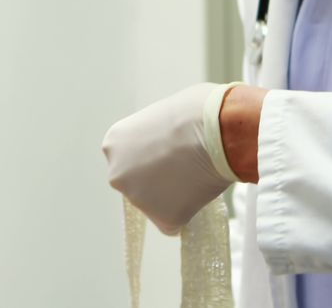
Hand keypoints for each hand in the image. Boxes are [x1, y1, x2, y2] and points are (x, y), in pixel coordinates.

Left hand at [102, 83, 239, 234]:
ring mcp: (137, 199)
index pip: (129, 160)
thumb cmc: (197, 111)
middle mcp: (116, 173)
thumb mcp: (162, 114)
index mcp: (114, 144)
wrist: (217, 131)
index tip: (172, 153)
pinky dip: (188, 212)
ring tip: (197, 175)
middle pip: (137, 185)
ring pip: (157, 204)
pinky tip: (200, 191)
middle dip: (158, 181)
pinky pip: (175, 221)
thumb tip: (168, 142)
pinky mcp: (162, 218)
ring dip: (174, 196)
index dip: (153, 158)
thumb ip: (154, 134)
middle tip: (185, 168)